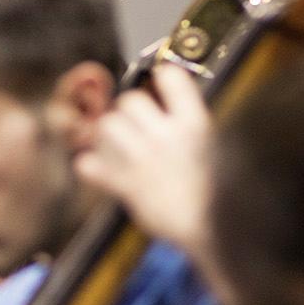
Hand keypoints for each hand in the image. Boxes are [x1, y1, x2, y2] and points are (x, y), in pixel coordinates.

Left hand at [74, 64, 212, 254]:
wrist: (209, 228)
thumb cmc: (213, 190)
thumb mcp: (210, 146)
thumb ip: (184, 121)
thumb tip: (161, 95)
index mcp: (194, 124)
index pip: (171, 77)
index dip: (161, 78)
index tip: (158, 85)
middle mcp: (167, 137)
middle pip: (129, 100)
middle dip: (127, 111)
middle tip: (133, 128)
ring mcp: (143, 160)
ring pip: (106, 125)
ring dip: (107, 135)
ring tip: (117, 148)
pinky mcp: (125, 185)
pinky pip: (90, 164)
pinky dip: (91, 166)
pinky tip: (102, 171)